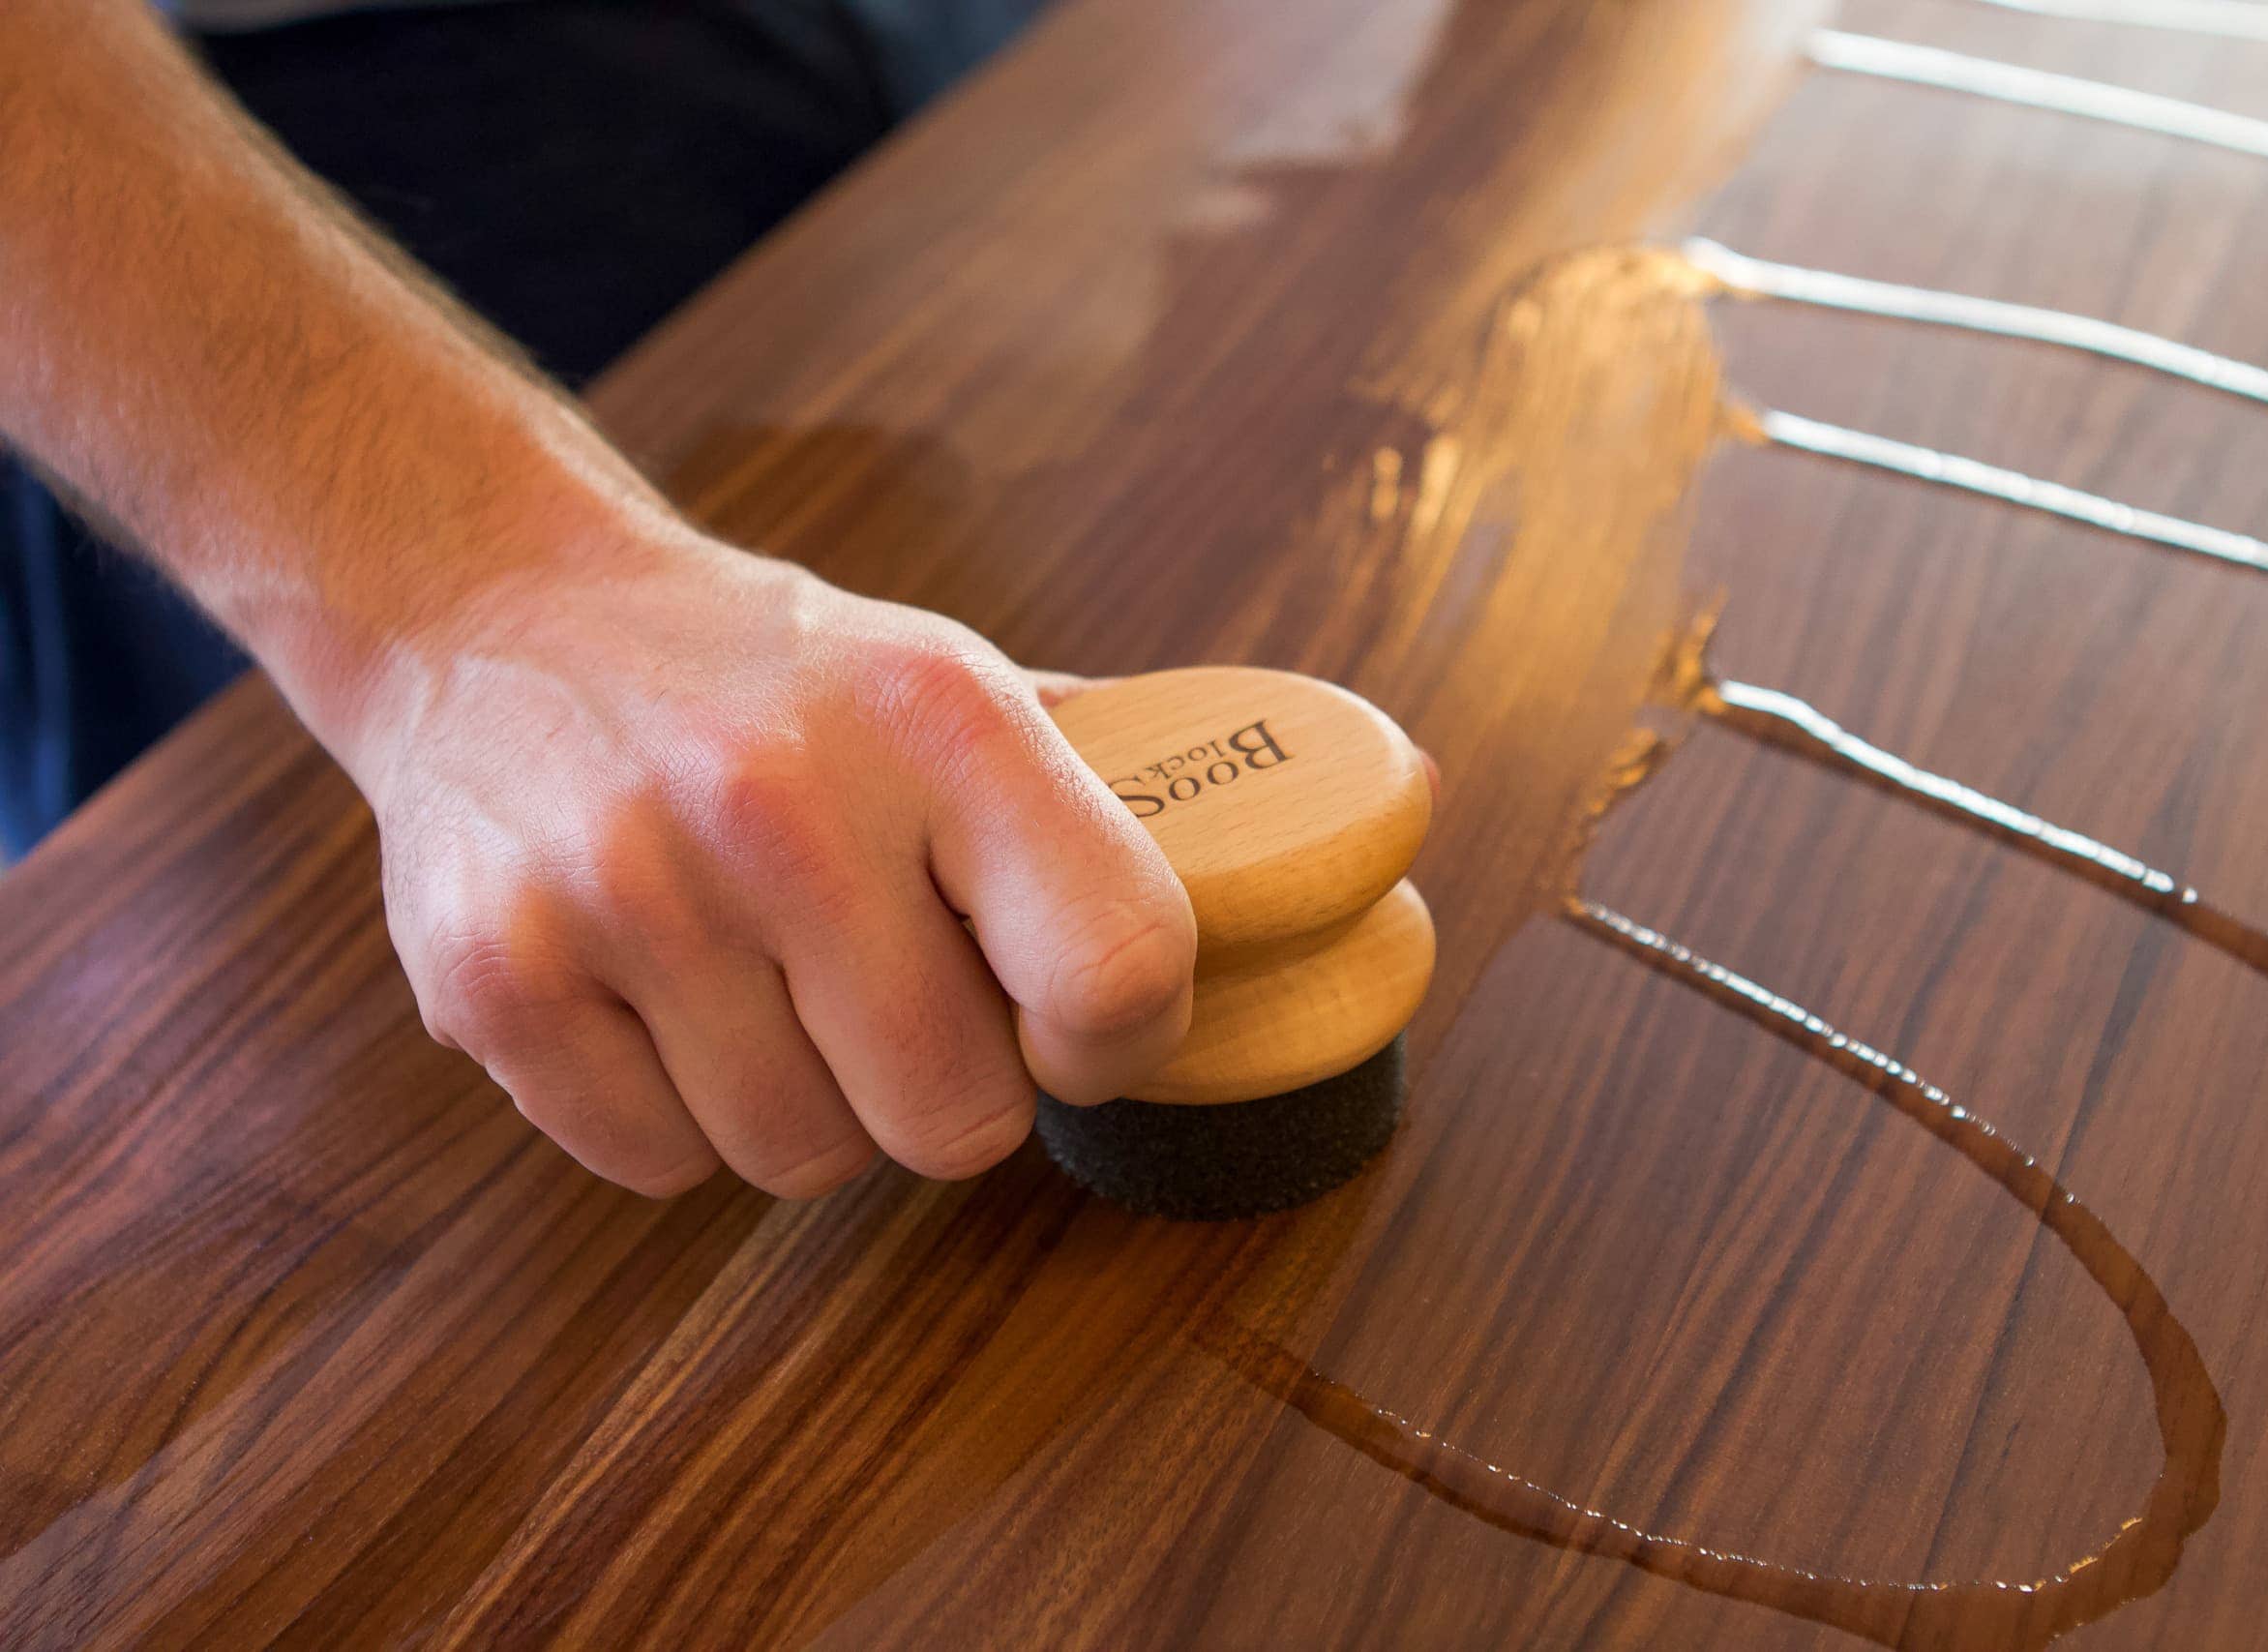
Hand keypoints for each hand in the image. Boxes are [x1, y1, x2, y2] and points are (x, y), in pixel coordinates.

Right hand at [338, 532, 1196, 1197]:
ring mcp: (624, 892)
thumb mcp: (945, 681)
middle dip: (942, 1088)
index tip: (1065, 1023)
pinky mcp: (491, 976)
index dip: (1117, 1041)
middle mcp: (783, 802)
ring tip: (760, 980)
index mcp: (939, 720)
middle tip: (890, 998)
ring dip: (803, 1103)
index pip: (1118, 970)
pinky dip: (670, 1116)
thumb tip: (1359, 820)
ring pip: (799, 1159)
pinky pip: (654, 1165)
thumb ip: (1112, 787)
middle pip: (953, 1121)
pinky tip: (653, 997)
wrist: (493, 610)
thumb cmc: (766, 679)